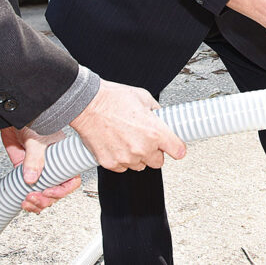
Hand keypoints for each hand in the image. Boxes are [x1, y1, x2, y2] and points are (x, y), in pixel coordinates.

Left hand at [0, 127, 80, 213]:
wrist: (13, 116)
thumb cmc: (33, 120)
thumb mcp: (36, 140)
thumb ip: (34, 158)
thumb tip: (31, 178)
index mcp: (63, 158)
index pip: (71, 180)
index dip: (62, 190)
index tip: (50, 191)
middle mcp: (53, 165)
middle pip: (56, 191)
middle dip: (46, 199)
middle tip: (34, 197)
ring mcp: (39, 169)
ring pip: (44, 194)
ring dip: (36, 203)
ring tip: (27, 202)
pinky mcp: (25, 171)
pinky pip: (29, 190)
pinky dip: (27, 199)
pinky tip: (22, 201)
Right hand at [69, 81, 186, 172]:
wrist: (87, 104)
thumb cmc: (113, 99)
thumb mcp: (144, 98)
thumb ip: (156, 112)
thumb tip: (161, 117)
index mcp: (155, 132)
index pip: (178, 151)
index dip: (177, 148)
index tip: (175, 148)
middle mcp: (142, 148)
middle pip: (158, 162)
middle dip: (154, 152)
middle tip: (145, 139)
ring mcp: (126, 158)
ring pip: (139, 166)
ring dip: (137, 156)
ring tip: (127, 139)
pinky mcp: (110, 163)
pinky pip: (122, 167)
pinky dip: (121, 159)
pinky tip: (116, 143)